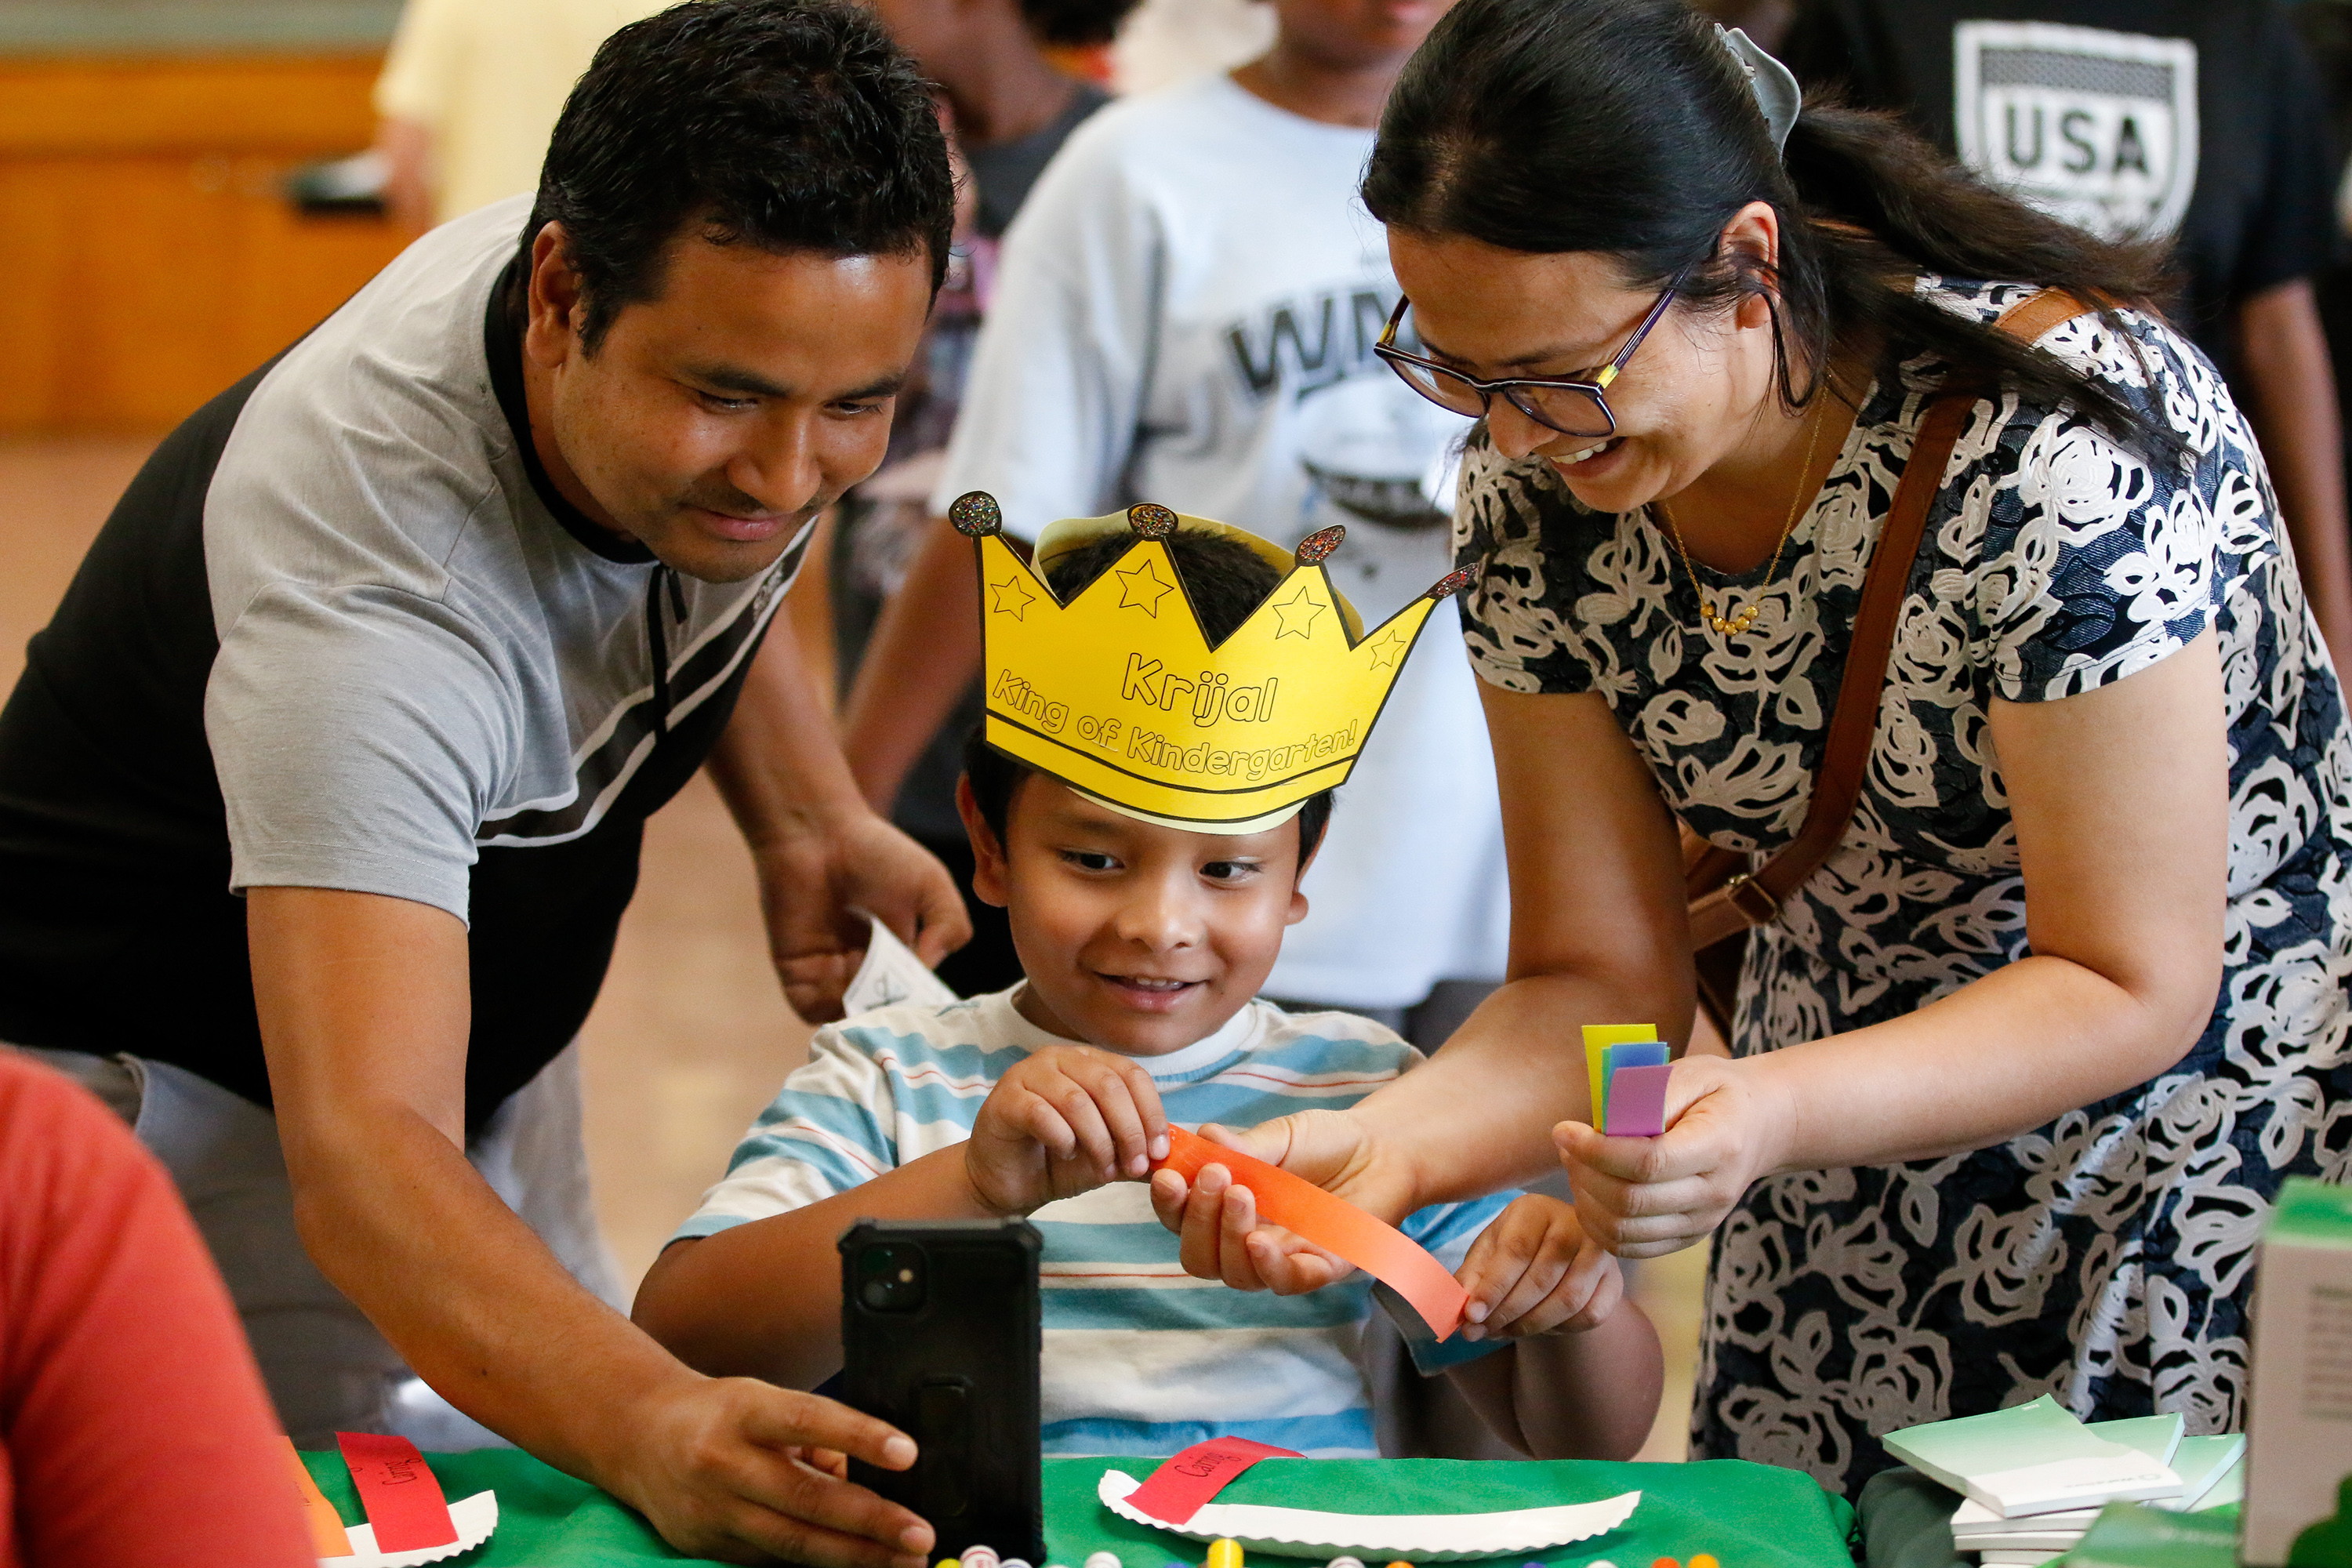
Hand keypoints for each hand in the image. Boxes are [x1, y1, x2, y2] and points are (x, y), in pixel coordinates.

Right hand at [604, 1374, 933, 1567]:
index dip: (860, 1436)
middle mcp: (723, 1462)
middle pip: (806, 1498)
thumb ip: (814, 1435)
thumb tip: (864, 1476)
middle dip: (872, 1521)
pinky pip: (773, 1560)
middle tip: (920, 1535)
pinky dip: (818, 1564)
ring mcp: (713, 1510)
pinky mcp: (707, 1546)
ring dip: (855, 1556)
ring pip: (793, 1542)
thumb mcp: (764, 1400)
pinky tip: (856, 1565)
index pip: (808, 1420)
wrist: (640, 1437)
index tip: (907, 1453)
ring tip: (903, 1561)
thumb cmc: (719, 1413)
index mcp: (744, 1411)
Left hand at [753, 810, 970, 1022]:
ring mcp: (829, 973)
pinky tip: (841, 977)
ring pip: (850, 1015)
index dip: (923, 1000)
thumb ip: (949, 926)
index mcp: (897, 950)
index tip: (930, 998)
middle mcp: (863, 966)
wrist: (816, 833)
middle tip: (898, 994)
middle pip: (882, 1010)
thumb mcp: (932, 884)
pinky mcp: (796, 973)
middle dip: (894, 1008)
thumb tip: (927, 970)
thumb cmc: (876, 852)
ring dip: (864, 1008)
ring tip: (869, 981)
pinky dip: (830, 1006)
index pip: (914, 993)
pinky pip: (813, 1010)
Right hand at [966, 1046, 1169, 1214]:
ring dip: (1098, 1140)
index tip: (1159, 1151)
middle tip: (1134, 1165)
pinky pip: (1041, 1113)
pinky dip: (1062, 1138)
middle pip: (1109, 1085)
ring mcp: (1029, 1074)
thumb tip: (1176, 1157)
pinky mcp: (1005, 1099)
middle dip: (1129, 1131)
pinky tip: (1065, 1153)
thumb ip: (1138, 1150)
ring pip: (1077, 1100)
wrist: (1008, 1181)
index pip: (1133, 1075)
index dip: (1152, 1113)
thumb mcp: (1108, 1155)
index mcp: (1090, 1062)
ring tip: (1103, 1168)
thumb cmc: (1057, 1160)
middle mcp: (1060, 1059)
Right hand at [1146, 1111, 1410, 1292]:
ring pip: (1233, 1273)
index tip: (1168, 1177)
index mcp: (1227, 1209)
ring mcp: (1282, 1260)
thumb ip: (1243, 1146)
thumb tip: (1201, 1138)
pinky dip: (1265, 1267)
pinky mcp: (1321, 1269)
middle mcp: (1246, 1242)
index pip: (1181, 1221)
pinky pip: (1283, 1283)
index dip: (1168, 1206)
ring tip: (1242, 1193)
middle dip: (1197, 1219)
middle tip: (1215, 1176)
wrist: (1383, 1149)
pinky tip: (1259, 1241)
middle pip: (1199, 1256)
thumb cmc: (1326, 1143)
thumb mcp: (1279, 1136)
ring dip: (1227, 1237)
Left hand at [1456, 1194, 1622, 1339]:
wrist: (1559, 1252)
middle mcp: (1574, 1223)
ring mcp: (1600, 1251)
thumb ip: (1472, 1277)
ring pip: (1568, 1300)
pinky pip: (1589, 1315)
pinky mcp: (1615, 1280)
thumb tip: (1460, 1311)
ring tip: (1503, 1332)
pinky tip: (1537, 1326)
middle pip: (1542, 1277)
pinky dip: (1559, 1329)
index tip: (1471, 1315)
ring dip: (1530, 1324)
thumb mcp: (1488, 1253)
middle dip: (1507, 1312)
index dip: (1493, 1287)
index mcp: (1535, 1208)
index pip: (1516, 1251)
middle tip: (1481, 1332)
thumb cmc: (1516, 1248)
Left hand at [1554, 1053, 1784, 1257]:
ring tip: (1575, 1165)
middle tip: (1566, 1145)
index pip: (1647, 1162)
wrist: (1762, 1125)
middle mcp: (1713, 1193)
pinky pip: (1631, 1247)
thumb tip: (1602, 1121)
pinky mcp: (1687, 1237)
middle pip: (1630, 1201)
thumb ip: (1648, 1093)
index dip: (1596, 1150)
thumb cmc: (1717, 1092)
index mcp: (1719, 1145)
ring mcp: (1702, 1222)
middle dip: (1583, 1173)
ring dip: (1585, 1200)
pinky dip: (1598, 1226)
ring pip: (1625, 1231)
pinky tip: (1588, 1193)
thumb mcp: (1690, 1073)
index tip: (1564, 1129)